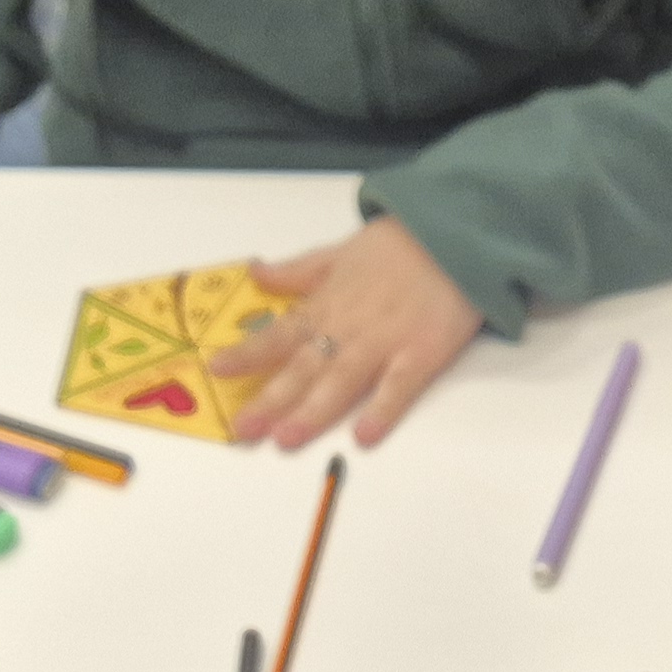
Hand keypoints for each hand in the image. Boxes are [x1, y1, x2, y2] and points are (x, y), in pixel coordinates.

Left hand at [212, 221, 484, 448]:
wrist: (455, 233)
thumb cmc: (398, 246)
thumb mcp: (339, 251)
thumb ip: (297, 271)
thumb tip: (257, 273)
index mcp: (327, 304)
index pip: (279, 333)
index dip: (248, 353)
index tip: (216, 371)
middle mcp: (348, 327)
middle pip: (304, 368)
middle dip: (271, 400)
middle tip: (243, 429)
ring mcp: (384, 343)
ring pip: (341, 382)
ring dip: (313, 412)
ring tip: (287, 439)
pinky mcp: (422, 354)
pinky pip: (398, 387)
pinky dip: (382, 410)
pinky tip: (364, 436)